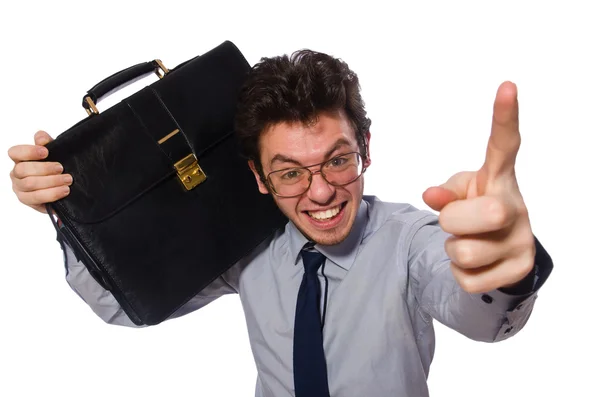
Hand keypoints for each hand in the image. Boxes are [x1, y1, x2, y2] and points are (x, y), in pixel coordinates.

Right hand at [8, 130, 71, 213]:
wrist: (63, 187)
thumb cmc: (55, 168)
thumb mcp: (54, 153)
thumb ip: (46, 142)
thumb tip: (41, 137)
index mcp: (20, 160)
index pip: (15, 152)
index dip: (28, 151)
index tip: (45, 151)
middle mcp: (16, 174)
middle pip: (22, 170)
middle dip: (44, 168)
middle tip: (61, 168)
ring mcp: (20, 188)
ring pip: (29, 184)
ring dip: (51, 181)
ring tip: (67, 180)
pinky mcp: (27, 201)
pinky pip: (36, 198)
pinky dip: (52, 194)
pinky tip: (64, 190)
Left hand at [422, 81, 534, 293]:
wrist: (503, 251)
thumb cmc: (476, 211)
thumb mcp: (460, 195)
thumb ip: (446, 192)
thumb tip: (430, 195)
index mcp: (500, 178)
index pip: (504, 144)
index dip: (504, 118)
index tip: (506, 86)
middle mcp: (518, 205)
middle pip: (483, 213)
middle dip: (453, 222)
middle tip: (457, 222)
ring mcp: (523, 239)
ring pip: (465, 253)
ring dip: (454, 249)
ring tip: (469, 242)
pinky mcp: (519, 268)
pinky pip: (467, 279)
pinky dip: (461, 274)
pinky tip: (478, 263)